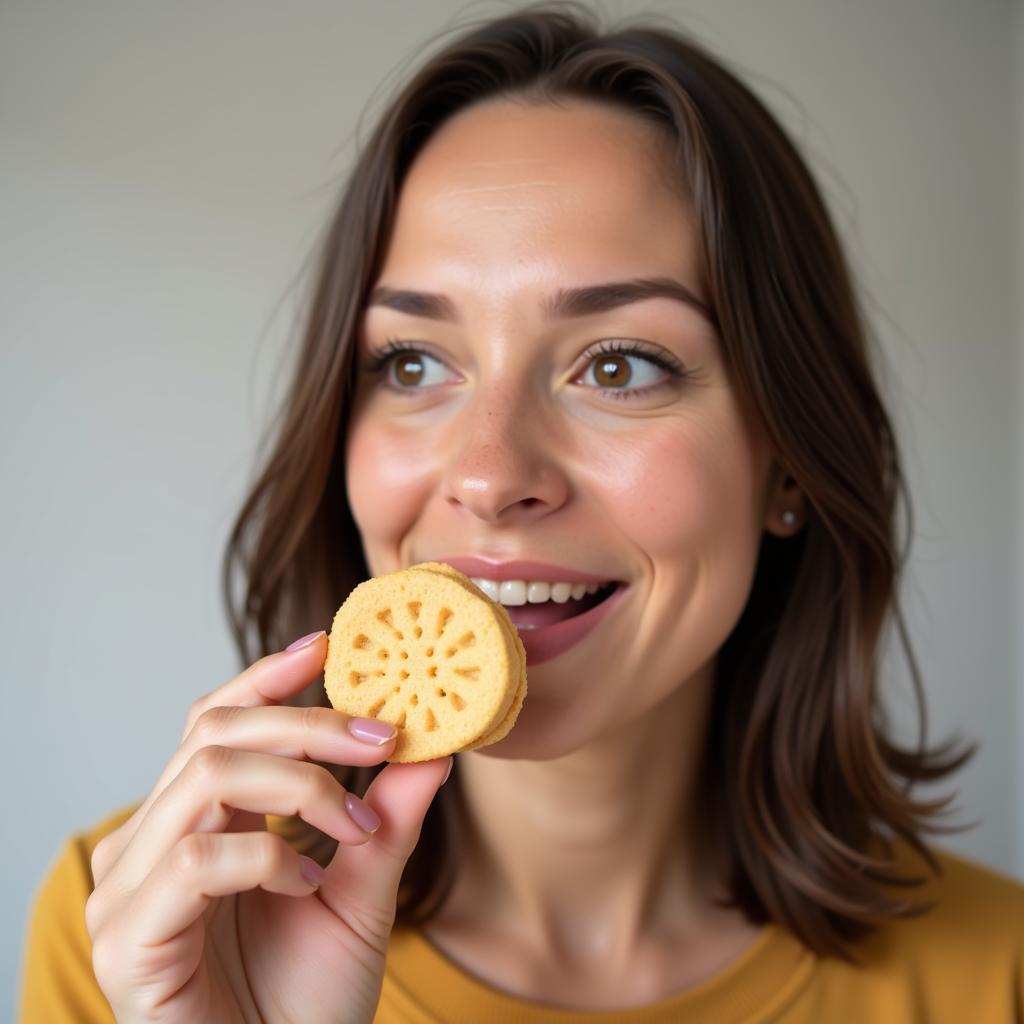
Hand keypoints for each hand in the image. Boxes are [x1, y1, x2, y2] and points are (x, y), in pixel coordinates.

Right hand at [85, 631, 450, 1022]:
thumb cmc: (307, 999)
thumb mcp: (363, 891)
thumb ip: (390, 817)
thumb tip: (435, 746)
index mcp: (195, 822)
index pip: (215, 720)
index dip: (266, 675)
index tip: (329, 645)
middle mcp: (150, 843)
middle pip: (216, 732)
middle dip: (309, 722)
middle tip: (382, 736)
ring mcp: (128, 890)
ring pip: (208, 776)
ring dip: (301, 785)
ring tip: (357, 824)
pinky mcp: (127, 943)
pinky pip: (195, 861)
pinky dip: (266, 858)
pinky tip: (306, 885)